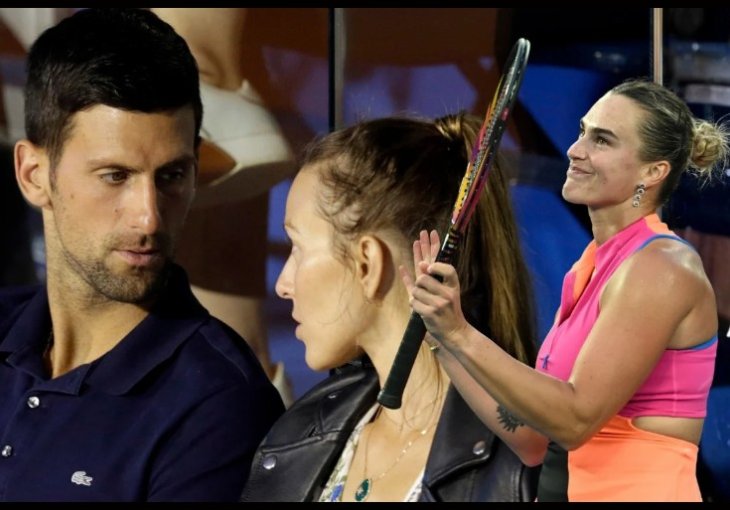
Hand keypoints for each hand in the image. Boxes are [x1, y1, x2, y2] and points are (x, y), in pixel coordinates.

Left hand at [399, 229, 468, 348]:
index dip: (437, 266)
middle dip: (419, 283)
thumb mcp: (448, 292)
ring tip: (425, 303)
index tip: (428, 267)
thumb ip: (435, 278)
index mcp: (454, 286)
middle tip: (424, 290)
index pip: (448, 269)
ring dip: (416, 296)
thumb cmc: (449, 310)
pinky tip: (421, 309)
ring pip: (416, 291)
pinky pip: (413, 302)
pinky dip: (414, 305)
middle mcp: (448, 294)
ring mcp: (439, 304)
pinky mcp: (430, 313)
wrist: (455, 332)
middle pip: (423, 278)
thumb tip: (421, 262)